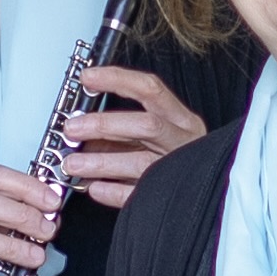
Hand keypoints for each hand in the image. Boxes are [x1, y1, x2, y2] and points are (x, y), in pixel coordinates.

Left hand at [50, 63, 206, 212]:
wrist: (205, 196)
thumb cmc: (174, 160)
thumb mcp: (153, 138)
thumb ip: (121, 132)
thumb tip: (80, 128)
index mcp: (181, 120)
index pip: (150, 89)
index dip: (117, 80)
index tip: (87, 78)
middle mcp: (183, 141)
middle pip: (145, 125)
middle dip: (104, 125)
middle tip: (72, 128)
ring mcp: (179, 169)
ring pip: (139, 162)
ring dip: (100, 161)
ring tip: (71, 164)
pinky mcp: (170, 197)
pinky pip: (138, 194)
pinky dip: (112, 191)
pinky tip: (94, 187)